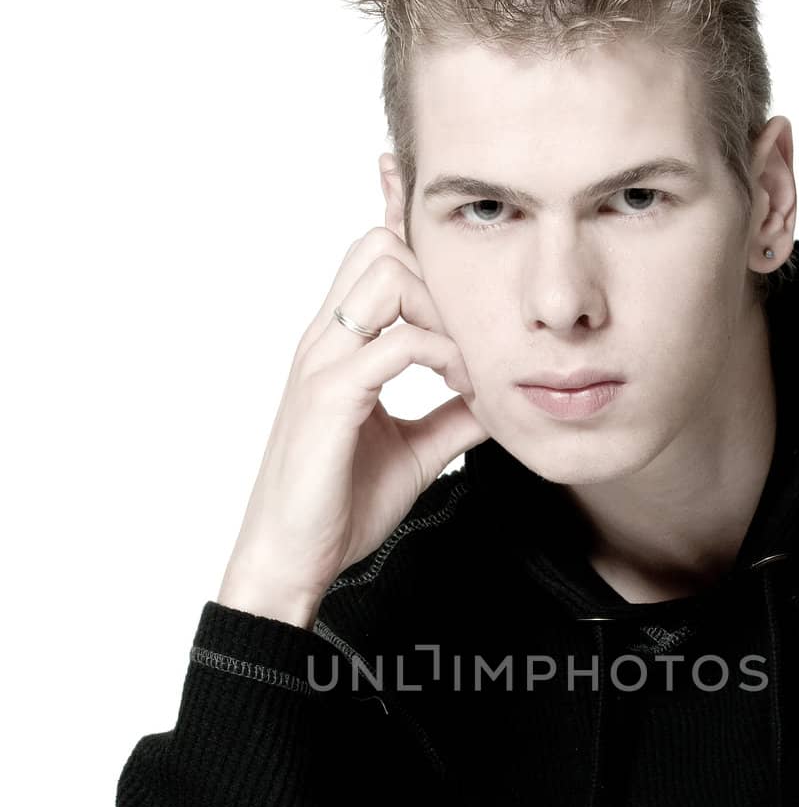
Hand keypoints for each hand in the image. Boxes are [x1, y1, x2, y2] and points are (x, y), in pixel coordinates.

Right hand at [217, 210, 487, 625]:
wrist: (293, 559)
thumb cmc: (339, 507)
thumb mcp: (416, 453)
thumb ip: (453, 418)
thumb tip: (498, 398)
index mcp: (338, 349)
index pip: (374, 260)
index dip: (419, 253)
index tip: (463, 302)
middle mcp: (325, 343)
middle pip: (381, 247)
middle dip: (439, 280)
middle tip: (471, 341)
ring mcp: (323, 364)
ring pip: (386, 274)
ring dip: (441, 310)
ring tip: (466, 367)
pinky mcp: (330, 398)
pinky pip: (397, 344)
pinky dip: (443, 357)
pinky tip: (462, 390)